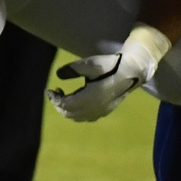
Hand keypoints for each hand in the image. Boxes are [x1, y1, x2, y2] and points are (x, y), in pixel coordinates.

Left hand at [46, 27, 167, 121]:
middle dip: (59, 104)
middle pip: (69, 114)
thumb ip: (73, 69)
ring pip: (78, 118)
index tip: (49, 90)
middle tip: (55, 92)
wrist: (131, 71)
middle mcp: (95, 108)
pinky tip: (76, 101)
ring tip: (64, 96)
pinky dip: (76, 113)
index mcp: (90, 98)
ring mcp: (101, 111)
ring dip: (67, 109)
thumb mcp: (90, 63)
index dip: (54, 99)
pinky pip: (86, 118)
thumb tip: (58, 75)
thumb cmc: (110, 65)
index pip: (65, 105)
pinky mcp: (106, 111)